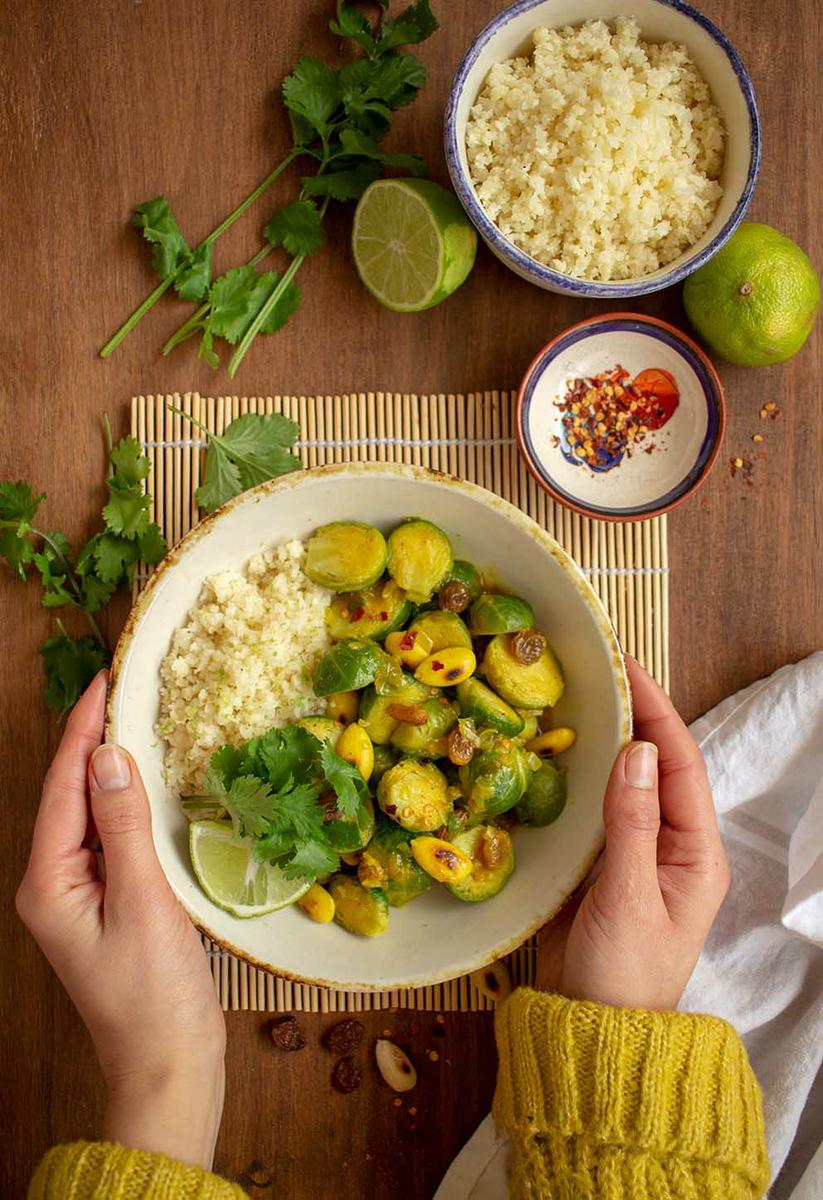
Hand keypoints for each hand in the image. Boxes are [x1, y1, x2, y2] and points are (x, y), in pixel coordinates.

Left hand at [16, 671, 225, 1169]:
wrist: (167, 1068)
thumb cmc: (154, 996)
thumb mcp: (144, 903)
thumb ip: (125, 826)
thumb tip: (110, 755)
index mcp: (49, 883)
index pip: (62, 787)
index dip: (82, 729)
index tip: (105, 679)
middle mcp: (53, 884)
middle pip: (69, 795)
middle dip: (92, 740)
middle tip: (124, 686)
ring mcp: (79, 895)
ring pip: (90, 814)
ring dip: (111, 769)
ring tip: (137, 718)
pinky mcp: (107, 903)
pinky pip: (110, 837)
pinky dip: (127, 804)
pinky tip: (149, 783)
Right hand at [536, 657, 729, 1010]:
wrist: (590, 1034)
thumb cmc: (624, 976)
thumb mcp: (630, 897)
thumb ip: (632, 823)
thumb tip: (636, 750)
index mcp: (694, 852)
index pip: (680, 764)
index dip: (656, 712)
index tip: (628, 669)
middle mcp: (668, 845)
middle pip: (651, 765)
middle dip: (629, 718)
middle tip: (592, 673)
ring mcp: (630, 853)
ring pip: (618, 782)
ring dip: (597, 743)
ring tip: (568, 700)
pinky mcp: (595, 865)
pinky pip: (587, 808)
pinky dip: (571, 778)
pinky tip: (546, 755)